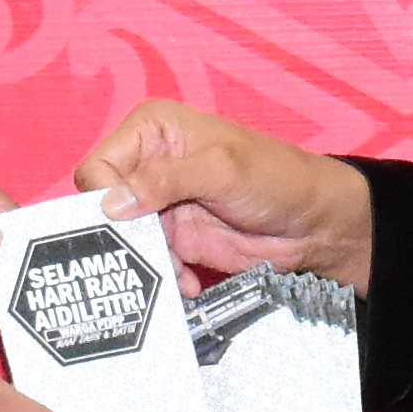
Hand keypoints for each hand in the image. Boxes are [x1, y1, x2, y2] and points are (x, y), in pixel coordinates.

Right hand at [77, 98, 374, 291]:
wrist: (313, 224)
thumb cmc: (276, 178)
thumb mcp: (221, 170)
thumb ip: (165, 181)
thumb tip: (111, 203)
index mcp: (151, 129)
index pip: (98, 166)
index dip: (102, 198)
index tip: (120, 224)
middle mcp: (147, 164)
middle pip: (102, 206)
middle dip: (118, 236)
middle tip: (139, 259)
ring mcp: (159, 204)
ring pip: (121, 239)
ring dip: (141, 262)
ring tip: (170, 275)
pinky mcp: (173, 238)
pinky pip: (147, 261)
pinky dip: (162, 276)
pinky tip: (187, 282)